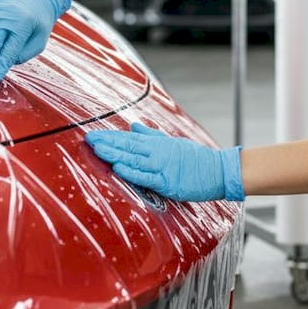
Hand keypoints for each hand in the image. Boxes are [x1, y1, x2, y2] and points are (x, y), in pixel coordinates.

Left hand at [85, 123, 244, 201]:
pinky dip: (131, 172)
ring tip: (98, 149)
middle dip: (107, 143)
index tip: (93, 135)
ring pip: (134, 159)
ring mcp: (162, 167)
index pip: (129, 139)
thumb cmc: (197, 159)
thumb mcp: (173, 143)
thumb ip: (151, 135)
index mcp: (158, 144)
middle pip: (128, 147)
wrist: (219, 171)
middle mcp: (158, 152)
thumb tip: (132, 126)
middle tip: (89, 139)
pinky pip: (146, 177)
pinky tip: (118, 167)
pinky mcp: (167, 182)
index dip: (110, 137)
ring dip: (115, 154)